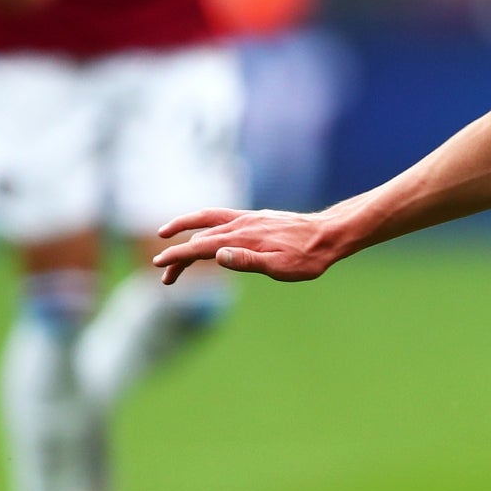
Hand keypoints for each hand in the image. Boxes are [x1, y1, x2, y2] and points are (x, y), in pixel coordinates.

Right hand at [153, 207, 345, 283]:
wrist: (330, 234)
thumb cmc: (308, 256)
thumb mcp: (281, 267)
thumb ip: (248, 261)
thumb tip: (217, 255)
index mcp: (243, 239)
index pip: (201, 248)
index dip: (178, 256)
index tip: (160, 265)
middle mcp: (241, 225)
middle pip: (199, 238)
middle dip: (178, 254)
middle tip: (164, 274)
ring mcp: (248, 219)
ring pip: (207, 221)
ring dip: (185, 229)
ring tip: (167, 235)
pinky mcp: (255, 218)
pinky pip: (222, 216)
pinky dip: (204, 221)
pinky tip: (202, 229)